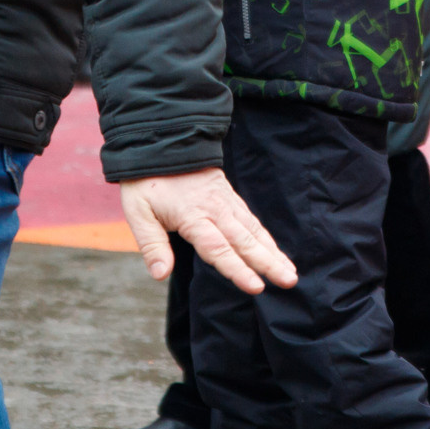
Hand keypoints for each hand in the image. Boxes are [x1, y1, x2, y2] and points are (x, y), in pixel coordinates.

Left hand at [119, 168, 298, 292]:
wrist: (162, 140)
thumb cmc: (147, 181)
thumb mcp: (138, 212)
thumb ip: (152, 245)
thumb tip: (161, 275)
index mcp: (193, 216)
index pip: (218, 249)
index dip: (238, 270)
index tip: (257, 288)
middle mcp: (216, 210)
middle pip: (245, 241)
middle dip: (269, 264)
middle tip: (290, 282)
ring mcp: (226, 202)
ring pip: (254, 230)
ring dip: (273, 252)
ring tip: (291, 273)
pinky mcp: (229, 196)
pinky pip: (251, 219)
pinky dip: (266, 237)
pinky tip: (276, 251)